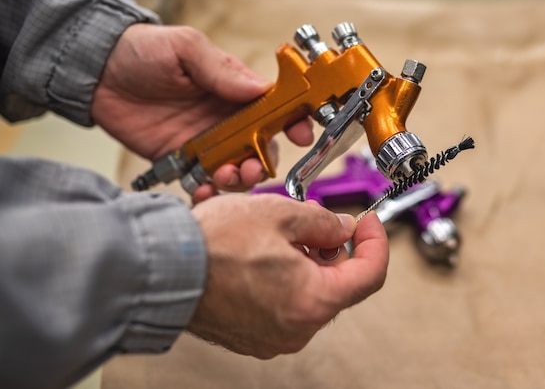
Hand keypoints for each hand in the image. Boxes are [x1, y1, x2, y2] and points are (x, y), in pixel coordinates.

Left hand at [92, 24, 313, 194]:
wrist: (98, 72)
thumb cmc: (143, 51)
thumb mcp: (186, 49)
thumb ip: (221, 71)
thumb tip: (259, 90)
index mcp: (234, 90)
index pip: (274, 109)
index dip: (292, 122)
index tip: (301, 134)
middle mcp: (226, 120)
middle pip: (261, 148)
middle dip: (264, 162)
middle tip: (252, 166)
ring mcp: (206, 142)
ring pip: (236, 169)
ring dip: (240, 179)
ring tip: (227, 175)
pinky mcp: (182, 160)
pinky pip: (204, 183)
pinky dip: (209, 192)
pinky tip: (204, 189)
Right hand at [187, 194, 388, 358]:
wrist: (163, 269)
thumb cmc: (211, 246)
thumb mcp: (280, 213)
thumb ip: (323, 222)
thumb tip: (343, 228)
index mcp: (312, 300)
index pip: (370, 275)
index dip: (375, 242)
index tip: (368, 223)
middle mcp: (297, 328)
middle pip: (338, 284)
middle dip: (332, 248)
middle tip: (314, 221)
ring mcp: (274, 337)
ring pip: (310, 294)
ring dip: (307, 263)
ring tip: (280, 235)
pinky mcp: (254, 336)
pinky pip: (285, 306)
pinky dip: (286, 280)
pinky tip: (265, 257)